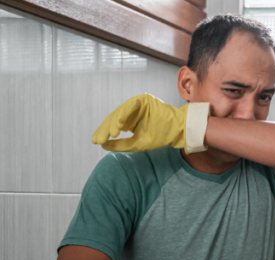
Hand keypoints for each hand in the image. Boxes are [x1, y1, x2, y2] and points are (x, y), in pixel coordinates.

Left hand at [92, 94, 208, 152]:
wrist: (179, 130)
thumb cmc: (161, 136)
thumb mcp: (138, 144)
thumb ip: (121, 144)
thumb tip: (102, 145)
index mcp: (130, 121)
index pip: (113, 125)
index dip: (104, 132)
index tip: (96, 141)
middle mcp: (131, 111)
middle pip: (114, 118)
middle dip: (106, 129)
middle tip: (98, 139)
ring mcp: (137, 104)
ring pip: (120, 112)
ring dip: (114, 122)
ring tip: (111, 133)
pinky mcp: (143, 99)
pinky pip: (130, 105)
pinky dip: (124, 114)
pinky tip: (119, 124)